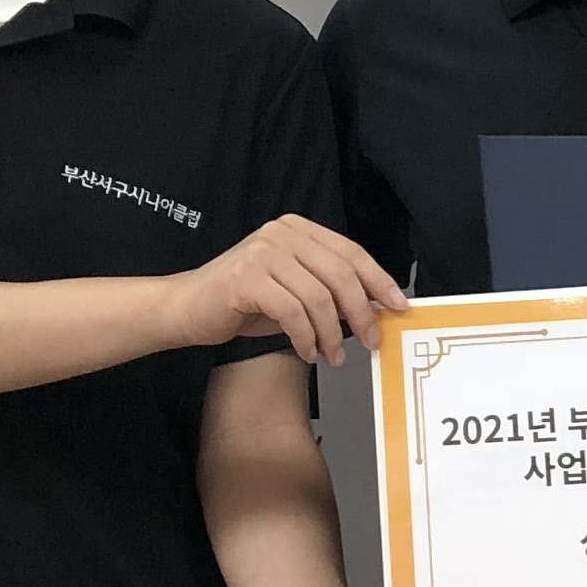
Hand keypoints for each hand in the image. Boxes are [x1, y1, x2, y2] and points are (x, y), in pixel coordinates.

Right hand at [165, 216, 407, 367]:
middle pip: (341, 274)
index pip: (351, 252)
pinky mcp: (246, 278)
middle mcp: (282, 234)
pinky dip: (306, 337)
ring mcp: (262, 252)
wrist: (188, 309)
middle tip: (370, 342)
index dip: (379, 280)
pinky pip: (292, 312)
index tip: (399, 306)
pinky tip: (307, 352)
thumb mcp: (295, 292)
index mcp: (298, 230)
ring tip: (332, 356)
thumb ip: (329, 292)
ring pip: (319, 297)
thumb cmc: (245, 304)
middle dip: (361, 313)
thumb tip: (374, 310)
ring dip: (332, 334)